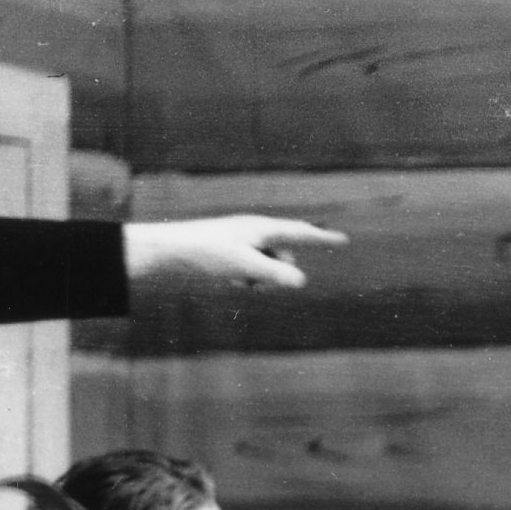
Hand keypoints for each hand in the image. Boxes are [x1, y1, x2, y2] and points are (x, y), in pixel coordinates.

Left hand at [124, 214, 347, 288]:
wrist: (167, 250)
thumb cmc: (205, 252)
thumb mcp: (244, 266)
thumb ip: (274, 274)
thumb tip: (301, 281)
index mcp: (262, 228)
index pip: (301, 232)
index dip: (323, 238)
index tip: (343, 239)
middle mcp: (254, 231)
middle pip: (284, 254)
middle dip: (279, 271)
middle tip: (258, 280)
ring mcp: (241, 240)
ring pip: (267, 264)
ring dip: (261, 278)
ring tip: (238, 282)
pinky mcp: (229, 251)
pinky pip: (251, 268)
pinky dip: (247, 277)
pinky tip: (228, 280)